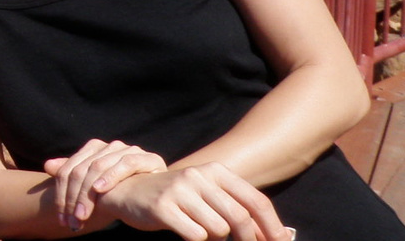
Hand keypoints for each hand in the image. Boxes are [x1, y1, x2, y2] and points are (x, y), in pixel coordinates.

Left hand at [44, 139, 166, 230]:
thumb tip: (47, 165)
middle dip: (73, 198)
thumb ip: (72, 175)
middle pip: (81, 169)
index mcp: (95, 148)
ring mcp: (129, 150)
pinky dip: (110, 176)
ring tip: (82, 214)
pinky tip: (99, 190)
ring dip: (87, 194)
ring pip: (98, 167)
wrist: (155, 195)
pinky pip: (125, 163)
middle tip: (71, 221)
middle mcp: (110, 146)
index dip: (62, 194)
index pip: (70, 169)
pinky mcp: (148, 158)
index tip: (62, 218)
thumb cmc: (122, 192)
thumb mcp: (94, 188)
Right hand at [98, 162, 292, 240]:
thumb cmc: (176, 197)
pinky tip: (187, 233)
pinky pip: (195, 235)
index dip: (272, 226)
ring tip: (202, 233)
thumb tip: (274, 235)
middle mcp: (199, 176)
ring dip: (215, 240)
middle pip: (239, 217)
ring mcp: (180, 190)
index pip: (255, 200)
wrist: (130, 190)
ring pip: (218, 229)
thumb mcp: (207, 195)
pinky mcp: (163, 207)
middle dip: (248, 240)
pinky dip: (196, 240)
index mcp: (215, 171)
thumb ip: (236, 209)